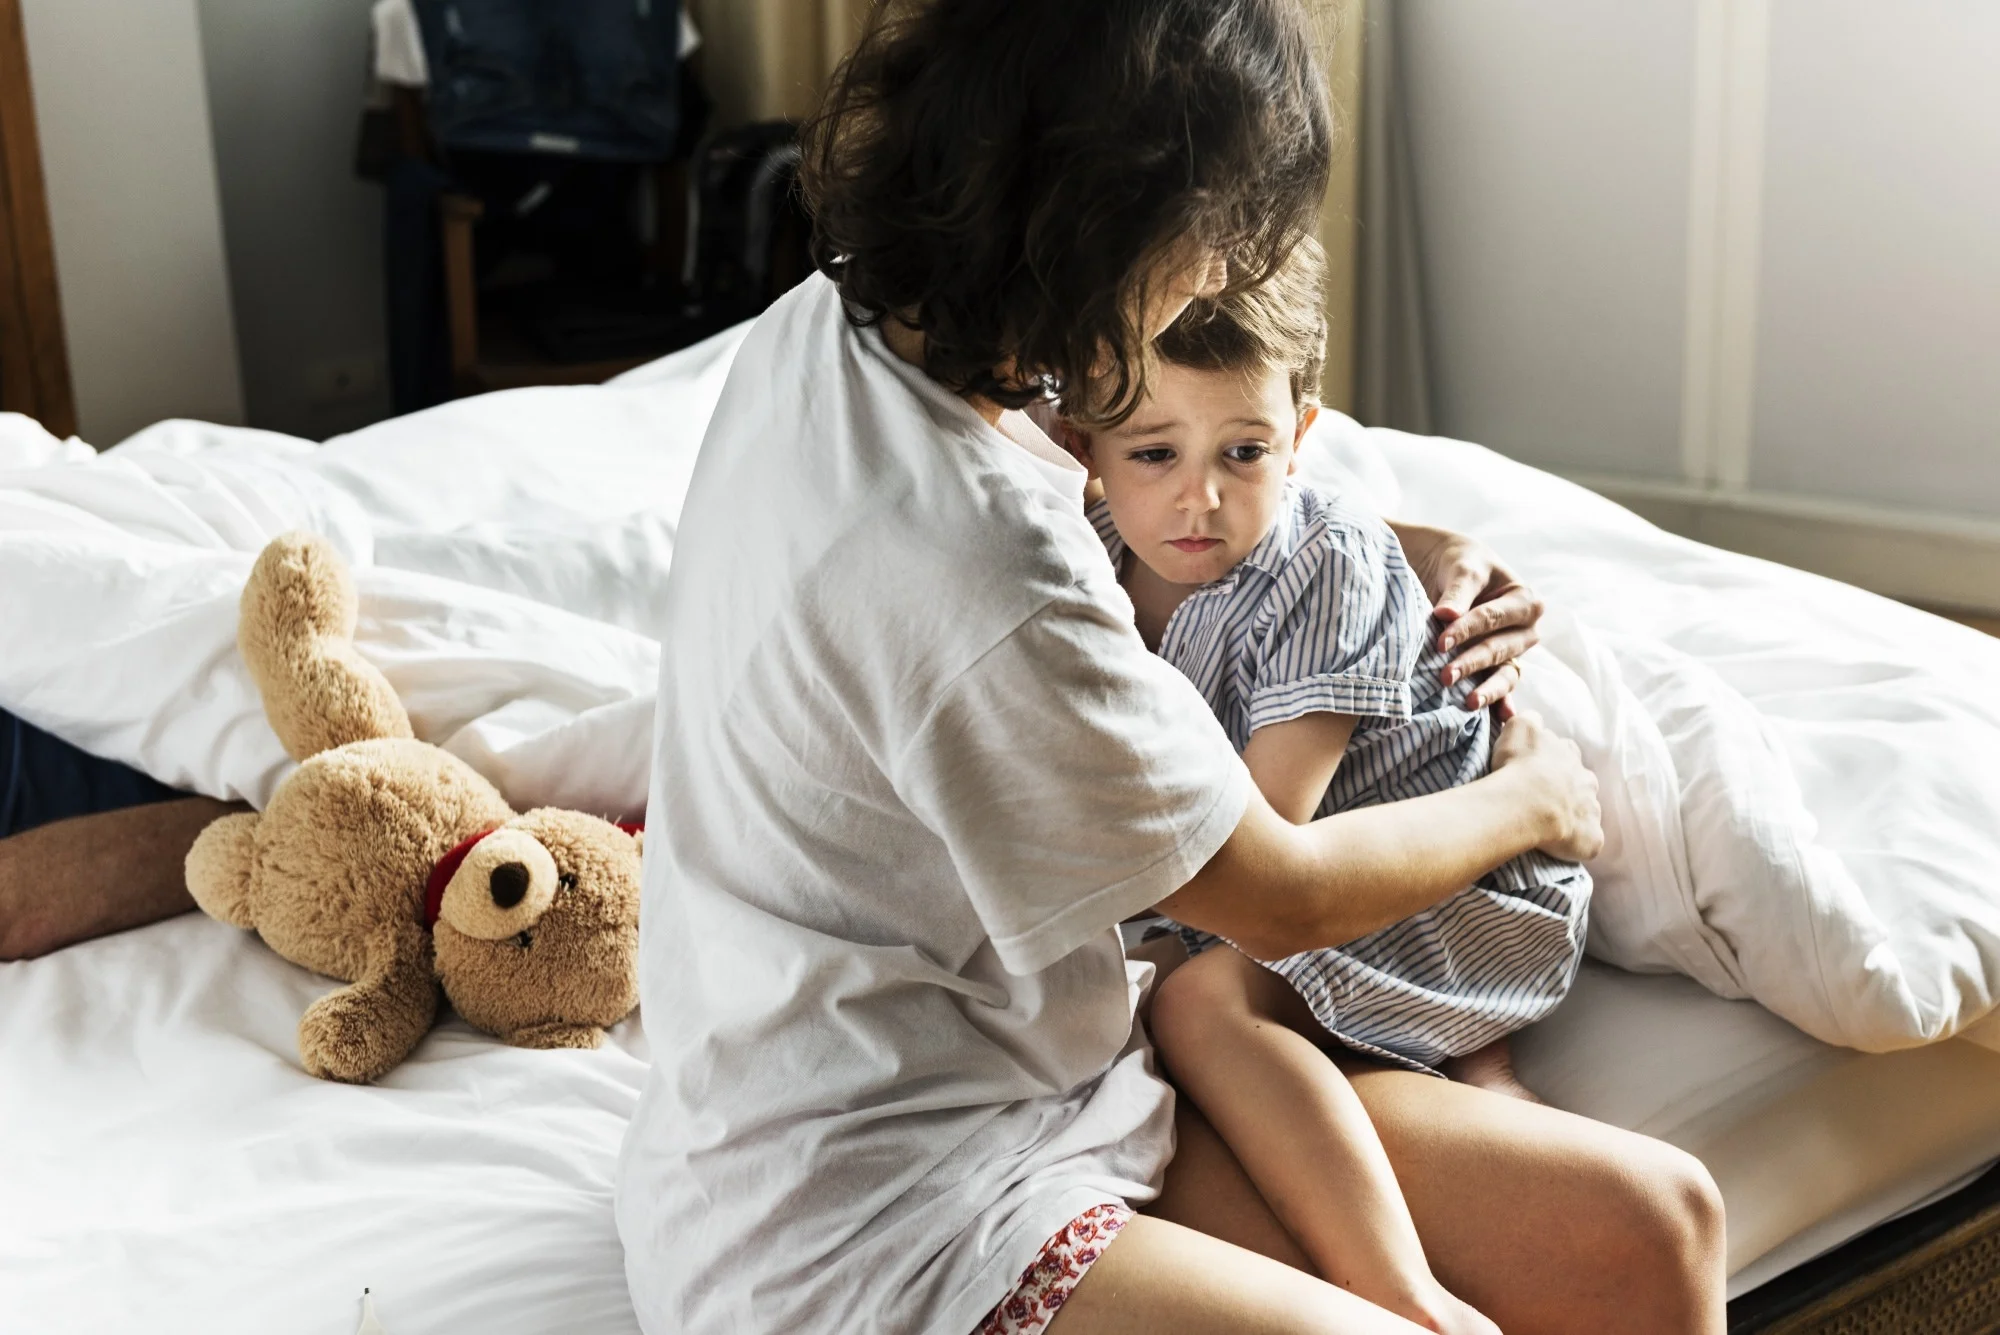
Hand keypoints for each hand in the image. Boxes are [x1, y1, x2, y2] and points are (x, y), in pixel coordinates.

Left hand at [1392, 522, 1543, 716]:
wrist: (1451, 569)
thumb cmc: (1462, 564)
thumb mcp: (1462, 569)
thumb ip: (1458, 592)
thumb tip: (1446, 615)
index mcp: (1525, 600)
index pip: (1494, 618)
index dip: (1468, 629)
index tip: (1441, 640)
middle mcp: (1526, 629)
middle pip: (1499, 649)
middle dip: (1472, 662)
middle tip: (1445, 676)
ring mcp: (1515, 652)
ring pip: (1505, 673)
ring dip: (1487, 689)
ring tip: (1468, 703)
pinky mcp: (1501, 668)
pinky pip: (1503, 687)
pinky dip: (1501, 703)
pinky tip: (1499, 719)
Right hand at [1490, 711, 1601, 861]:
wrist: (1525, 803)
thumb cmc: (1519, 766)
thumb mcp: (1520, 727)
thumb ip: (1530, 719)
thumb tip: (1535, 720)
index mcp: (1569, 755)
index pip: (1566, 753)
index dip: (1553, 761)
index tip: (1538, 769)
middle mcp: (1586, 780)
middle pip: (1582, 782)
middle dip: (1568, 789)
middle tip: (1544, 798)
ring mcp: (1591, 810)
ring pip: (1587, 811)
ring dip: (1573, 815)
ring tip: (1550, 824)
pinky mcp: (1591, 838)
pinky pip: (1589, 841)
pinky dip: (1578, 842)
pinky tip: (1561, 844)